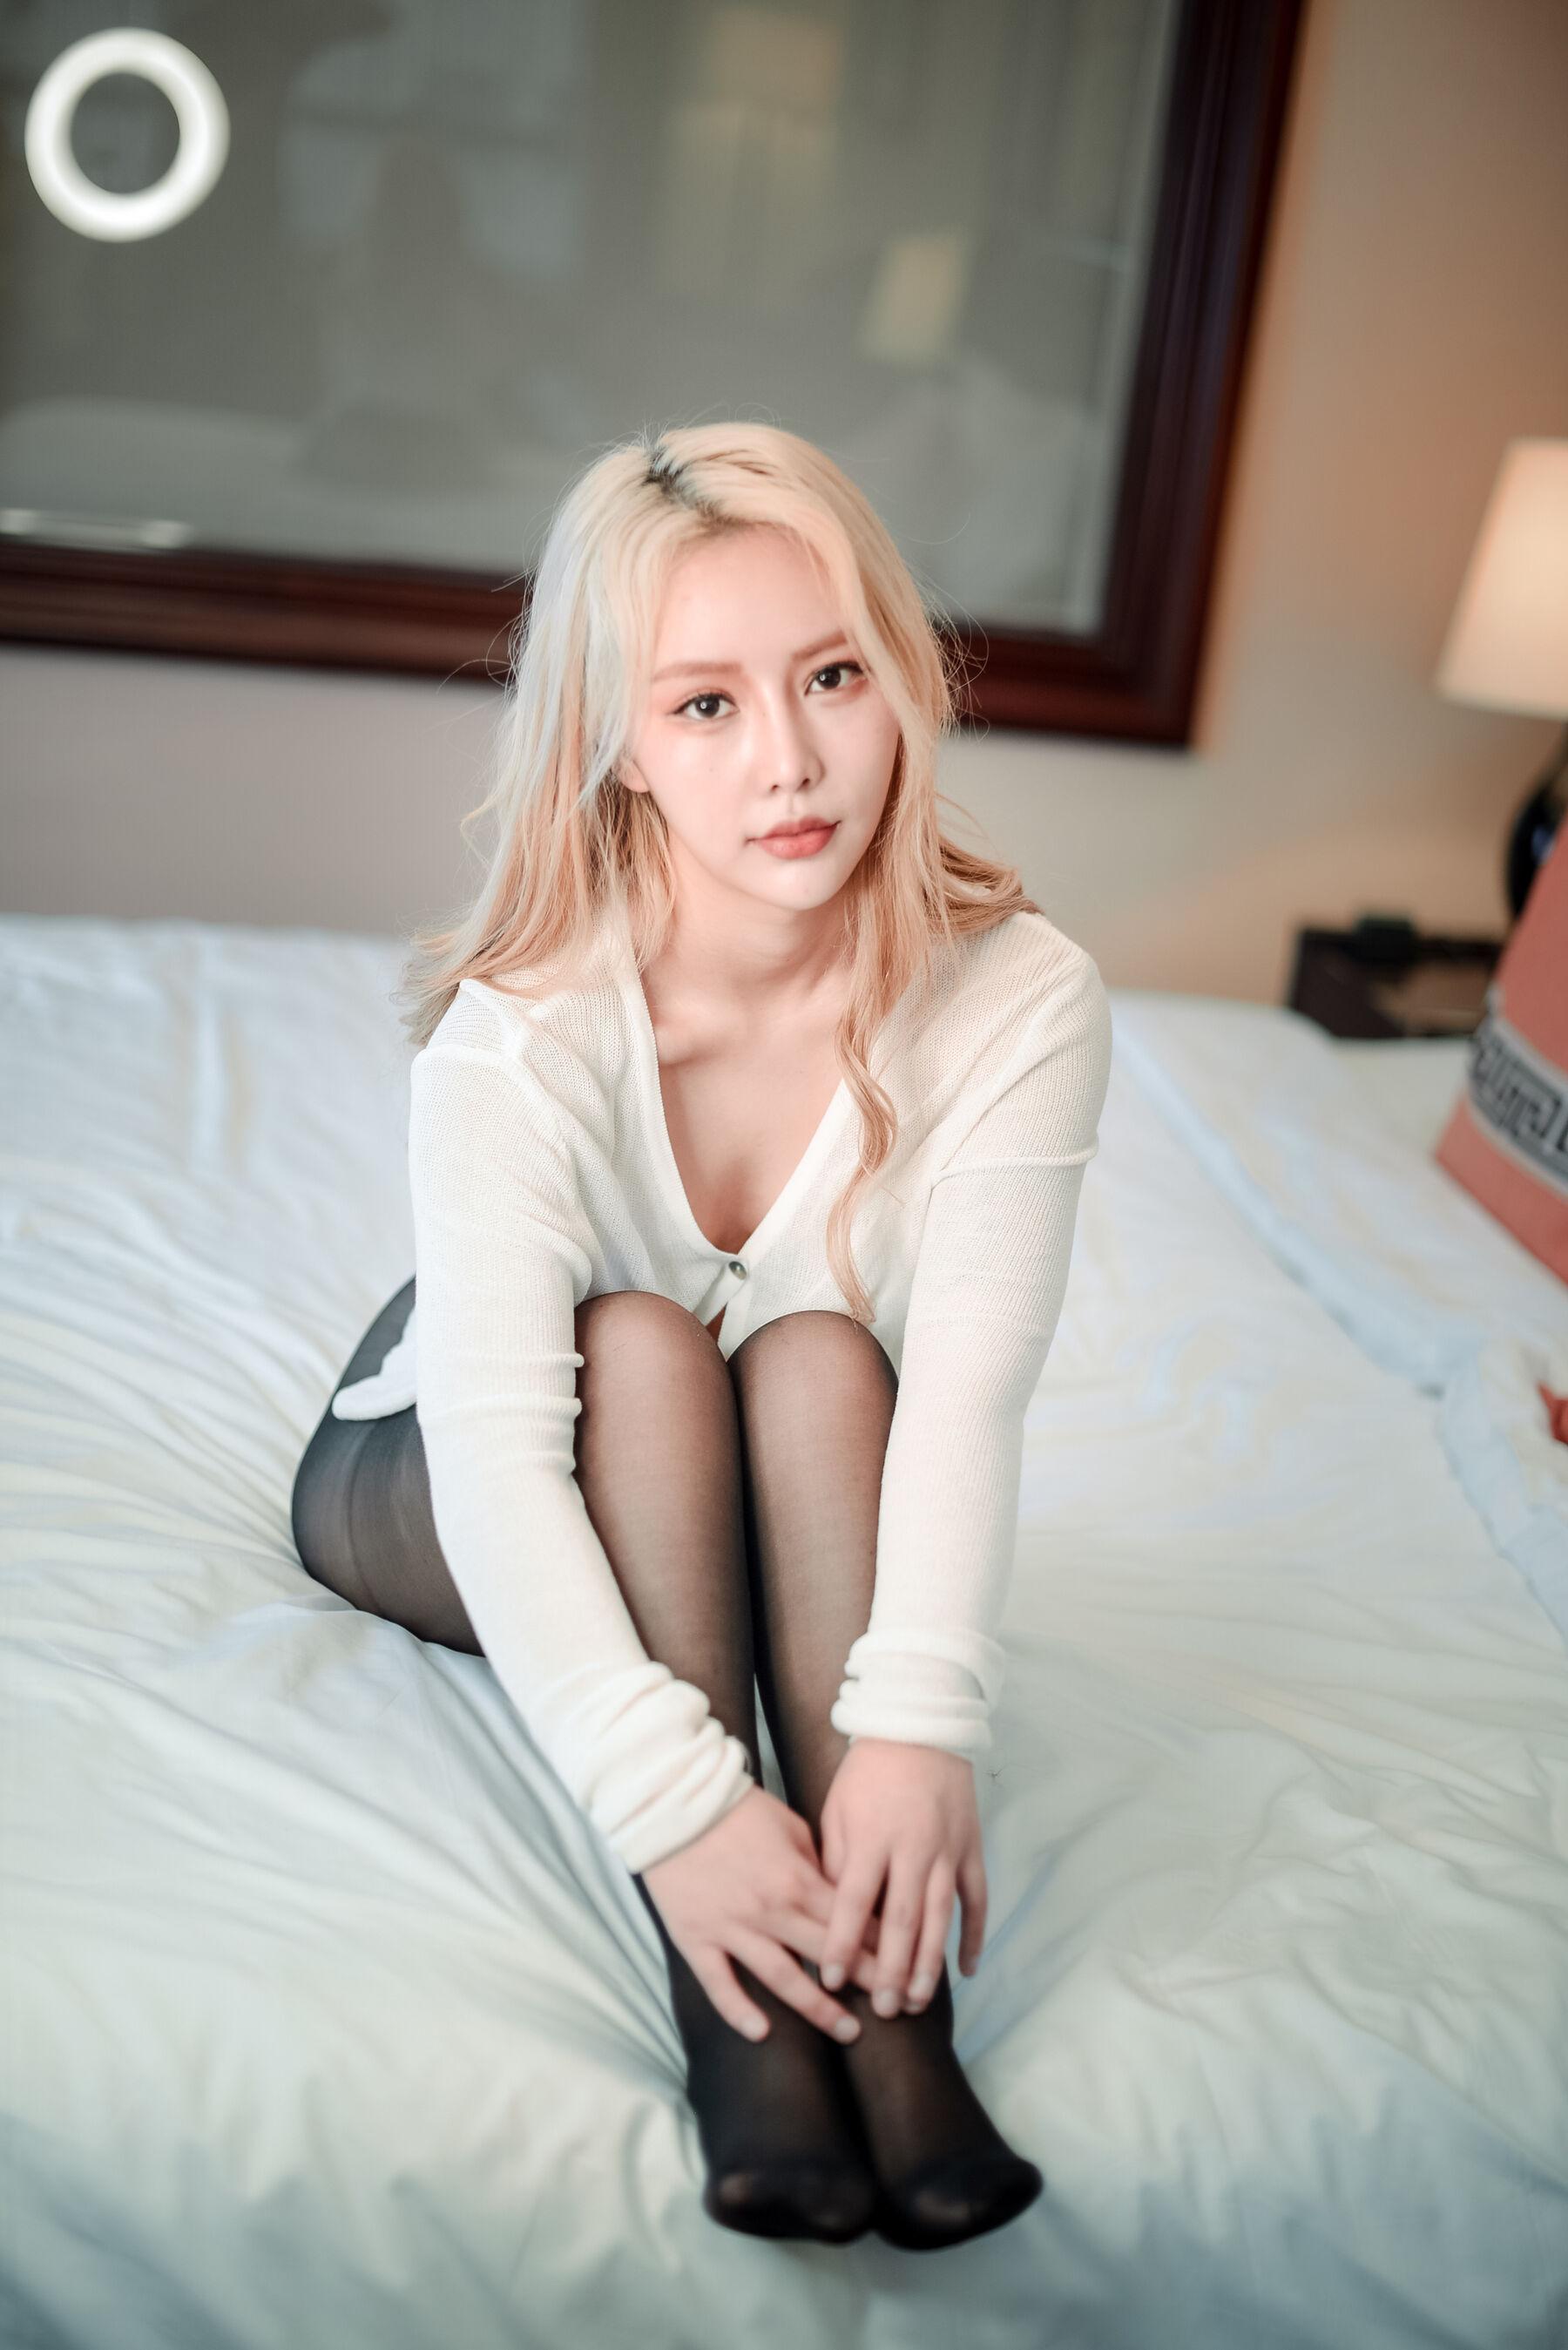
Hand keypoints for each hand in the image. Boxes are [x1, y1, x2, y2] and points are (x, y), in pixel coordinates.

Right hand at [642, 1783, 883, 2042]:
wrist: (673, 1803)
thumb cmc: (737, 1809)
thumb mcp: (791, 1827)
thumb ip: (816, 1865)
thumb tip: (839, 1896)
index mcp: (797, 1880)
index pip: (849, 1921)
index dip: (882, 1945)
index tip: (906, 1966)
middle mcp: (770, 1910)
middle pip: (827, 1954)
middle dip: (867, 1981)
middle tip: (897, 2007)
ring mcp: (732, 1928)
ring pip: (782, 1978)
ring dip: (818, 2009)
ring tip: (849, 2032)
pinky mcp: (696, 1938)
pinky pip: (719, 1983)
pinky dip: (738, 2010)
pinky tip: (762, 2033)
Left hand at [817, 1740, 986, 2016]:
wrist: (921, 1728)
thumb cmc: (868, 1772)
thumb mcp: (837, 1808)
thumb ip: (837, 1860)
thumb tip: (833, 1913)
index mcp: (871, 1836)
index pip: (852, 1900)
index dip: (838, 1942)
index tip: (826, 1979)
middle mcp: (912, 1847)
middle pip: (900, 1919)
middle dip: (889, 1968)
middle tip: (882, 2008)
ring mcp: (947, 1850)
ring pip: (939, 1917)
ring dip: (928, 1963)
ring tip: (916, 2001)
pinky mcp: (971, 1848)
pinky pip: (976, 1899)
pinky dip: (974, 1935)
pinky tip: (965, 1969)